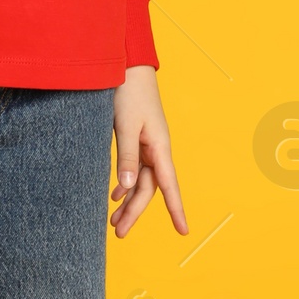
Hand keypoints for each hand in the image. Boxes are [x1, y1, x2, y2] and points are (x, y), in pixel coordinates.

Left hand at [111, 65, 186, 238]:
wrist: (127, 66)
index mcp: (159, 147)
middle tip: (119, 233)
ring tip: (114, 222)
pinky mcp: (136, 139)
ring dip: (128, 202)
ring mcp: (147, 145)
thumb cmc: (129, 93)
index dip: (176, 209)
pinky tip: (114, 196)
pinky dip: (124, 185)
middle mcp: (156, 149)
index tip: (184, 231)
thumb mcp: (125, 126)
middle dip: (135, 212)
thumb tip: (126, 189)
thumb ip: (126, 157)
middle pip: (149, 188)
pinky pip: (134, 169)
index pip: (169, 186)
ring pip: (140, 181)